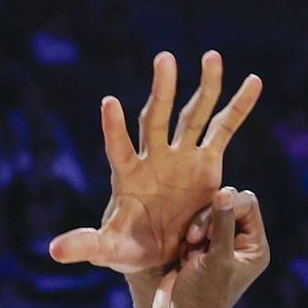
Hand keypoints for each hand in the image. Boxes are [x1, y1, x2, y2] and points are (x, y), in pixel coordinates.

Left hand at [49, 51, 262, 275]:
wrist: (161, 250)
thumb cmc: (130, 247)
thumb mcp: (108, 250)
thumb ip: (86, 245)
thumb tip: (54, 251)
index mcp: (127, 175)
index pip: (118, 147)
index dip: (113, 127)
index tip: (109, 102)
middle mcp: (154, 157)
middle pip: (157, 118)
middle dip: (162, 90)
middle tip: (164, 59)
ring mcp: (181, 156)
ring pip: (193, 116)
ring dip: (204, 87)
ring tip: (212, 56)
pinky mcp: (206, 162)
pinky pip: (224, 129)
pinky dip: (238, 107)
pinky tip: (253, 82)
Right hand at [153, 188, 269, 307]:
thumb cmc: (204, 298)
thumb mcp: (216, 260)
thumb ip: (222, 224)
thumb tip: (224, 192)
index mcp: (254, 246)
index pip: (247, 204)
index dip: (226, 207)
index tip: (208, 232)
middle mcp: (240, 243)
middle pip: (226, 204)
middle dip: (206, 219)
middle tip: (194, 240)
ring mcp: (218, 246)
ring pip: (206, 214)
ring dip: (194, 230)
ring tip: (189, 255)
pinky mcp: (198, 250)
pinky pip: (192, 226)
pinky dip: (185, 238)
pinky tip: (183, 258)